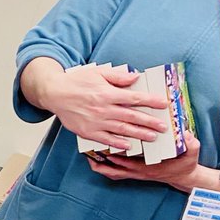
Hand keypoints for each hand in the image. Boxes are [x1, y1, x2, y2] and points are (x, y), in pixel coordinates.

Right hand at [24, 60, 168, 149]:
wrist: (55, 94)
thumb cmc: (77, 81)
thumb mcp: (98, 73)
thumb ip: (118, 76)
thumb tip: (135, 77)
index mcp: (108, 93)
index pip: (135, 98)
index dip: (151, 101)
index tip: (163, 105)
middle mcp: (104, 109)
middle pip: (132, 117)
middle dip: (149, 122)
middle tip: (163, 127)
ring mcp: (96, 122)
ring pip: (122, 130)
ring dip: (139, 134)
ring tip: (152, 138)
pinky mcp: (88, 132)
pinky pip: (106, 140)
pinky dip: (118, 144)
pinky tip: (129, 146)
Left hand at [86, 133, 217, 192]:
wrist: (184, 177)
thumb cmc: (186, 164)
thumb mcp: (192, 152)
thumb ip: (191, 144)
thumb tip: (186, 135)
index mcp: (149, 167)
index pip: (129, 161)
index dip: (117, 154)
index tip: (107, 143)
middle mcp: (139, 172)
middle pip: (114, 167)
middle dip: (102, 157)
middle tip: (90, 145)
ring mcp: (135, 174)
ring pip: (112, 172)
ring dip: (100, 164)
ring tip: (88, 155)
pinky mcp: (134, 173)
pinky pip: (115, 174)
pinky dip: (105, 168)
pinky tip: (98, 161)